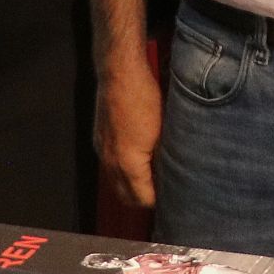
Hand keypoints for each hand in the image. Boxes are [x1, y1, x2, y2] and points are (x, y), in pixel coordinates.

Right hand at [97, 49, 164, 208]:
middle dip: (144, 199)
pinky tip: (138, 160)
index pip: (143, 199)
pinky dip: (123, 172)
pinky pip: (110, 167)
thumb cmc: (144, 99)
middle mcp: (110, 162)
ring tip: (154, 178)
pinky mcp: (99, 139)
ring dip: (132, 186)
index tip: (174, 196)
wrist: (119, 72)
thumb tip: (173, 175)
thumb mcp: (163, 131)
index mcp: (127, 164)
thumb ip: (164, 159)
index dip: (159, 201)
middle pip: (125, 197)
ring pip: (115, 183)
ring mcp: (102, 151)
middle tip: (165, 191)